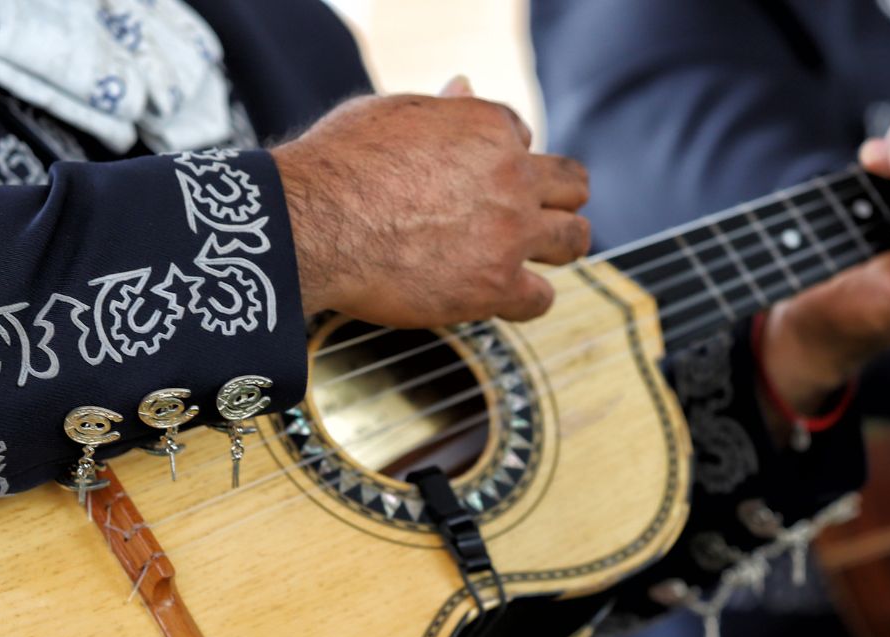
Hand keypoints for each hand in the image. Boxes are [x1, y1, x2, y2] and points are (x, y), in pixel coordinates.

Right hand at [271, 83, 590, 326]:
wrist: (317, 222)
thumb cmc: (340, 164)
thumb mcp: (393, 113)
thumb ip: (440, 109)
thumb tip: (462, 84)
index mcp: (488, 126)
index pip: (522, 137)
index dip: (503, 159)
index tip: (479, 180)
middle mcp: (511, 176)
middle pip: (571, 184)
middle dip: (557, 198)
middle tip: (535, 217)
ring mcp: (509, 233)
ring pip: (573, 239)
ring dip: (559, 246)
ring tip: (535, 257)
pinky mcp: (494, 286)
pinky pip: (540, 298)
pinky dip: (527, 298)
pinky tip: (504, 297)